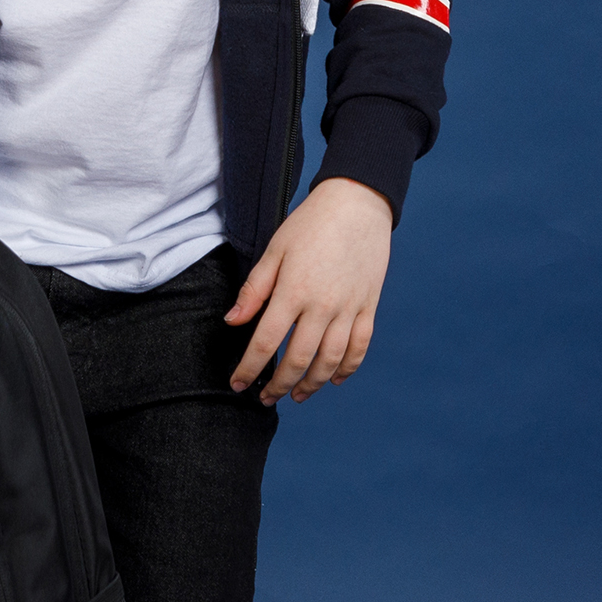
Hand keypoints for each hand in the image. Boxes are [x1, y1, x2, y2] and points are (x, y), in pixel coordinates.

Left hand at [225, 177, 392, 405]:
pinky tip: (334, 379)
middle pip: (299, 359)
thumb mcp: (274, 251)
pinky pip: (359, 347)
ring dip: (312, 384)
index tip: (238, 384)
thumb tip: (232, 322)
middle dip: (279, 385)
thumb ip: (253, 290)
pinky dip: (347, 368)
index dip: (249, 368)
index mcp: (294, 291)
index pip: (266, 342)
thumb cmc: (310, 224)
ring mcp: (349, 308)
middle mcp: (323, 306)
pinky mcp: (369, 306)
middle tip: (265, 398)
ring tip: (297, 395)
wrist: (357, 203)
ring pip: (331, 360)